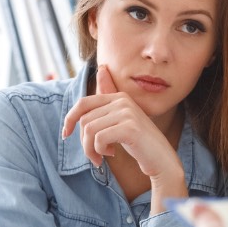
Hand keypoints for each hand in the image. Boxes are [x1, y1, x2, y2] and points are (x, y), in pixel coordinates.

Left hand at [62, 65, 182, 179]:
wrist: (161, 158)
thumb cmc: (139, 142)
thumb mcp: (120, 119)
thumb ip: (109, 99)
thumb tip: (102, 68)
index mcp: (119, 97)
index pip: (83, 103)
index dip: (70, 118)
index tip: (66, 134)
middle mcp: (123, 101)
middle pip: (84, 119)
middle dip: (84, 141)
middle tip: (94, 154)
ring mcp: (127, 113)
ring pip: (89, 130)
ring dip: (90, 149)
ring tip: (101, 156)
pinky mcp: (129, 127)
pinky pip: (99, 138)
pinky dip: (100, 151)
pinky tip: (112, 154)